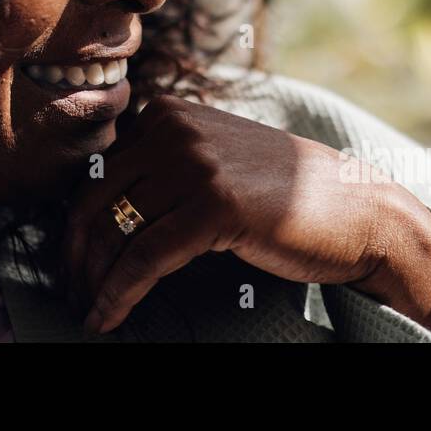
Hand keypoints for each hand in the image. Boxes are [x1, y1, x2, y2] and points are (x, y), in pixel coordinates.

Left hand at [62, 94, 430, 340]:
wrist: (357, 209)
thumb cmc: (285, 198)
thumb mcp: (215, 161)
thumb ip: (165, 167)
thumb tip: (100, 210)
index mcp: (169, 113)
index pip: (100, 172)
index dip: (78, 222)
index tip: (73, 261)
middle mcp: (175, 128)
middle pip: (96, 199)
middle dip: (76, 254)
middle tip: (73, 292)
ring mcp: (193, 162)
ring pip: (115, 231)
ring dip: (94, 280)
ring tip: (90, 311)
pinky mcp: (213, 204)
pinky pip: (144, 256)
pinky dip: (119, 293)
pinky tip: (109, 317)